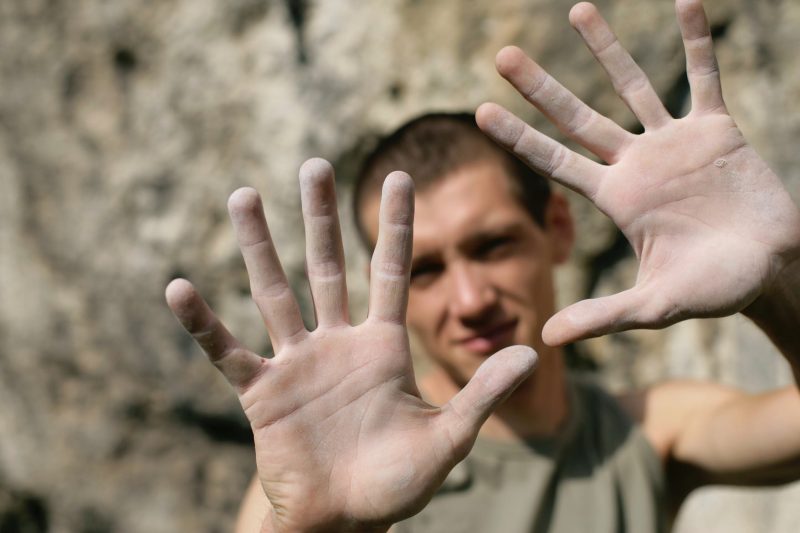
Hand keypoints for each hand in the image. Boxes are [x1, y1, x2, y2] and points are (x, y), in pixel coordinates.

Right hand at [165, 159, 536, 531]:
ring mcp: (298, 363)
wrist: (346, 521)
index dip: (396, 225)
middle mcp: (338, 343)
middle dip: (321, 217)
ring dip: (259, 247)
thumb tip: (528, 351)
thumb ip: (482, 393)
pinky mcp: (262, 392)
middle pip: (327, 266)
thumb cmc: (398, 483)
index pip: (390, 271)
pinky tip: (179, 290)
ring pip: (275, 293)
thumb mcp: (448, 437)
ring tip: (245, 196)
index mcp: (384, 346)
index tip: (399, 175)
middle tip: (315, 165)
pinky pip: (228, 351)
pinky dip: (204, 324)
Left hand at [476, 0, 799, 345]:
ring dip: (606, 50)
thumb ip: (603, 316)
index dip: (518, 138)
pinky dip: (697, 41)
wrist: (769, 270)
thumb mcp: (654, 305)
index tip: (481, 111)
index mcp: (615, 199)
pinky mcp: (717, 129)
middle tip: (500, 54)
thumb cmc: (712, 290)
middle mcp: (635, 164)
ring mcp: (674, 143)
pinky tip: (686, 1)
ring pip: (632, 86)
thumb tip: (546, 339)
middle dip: (539, 87)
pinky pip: (704, 76)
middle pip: (576, 117)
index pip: (554, 162)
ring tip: (576, 11)